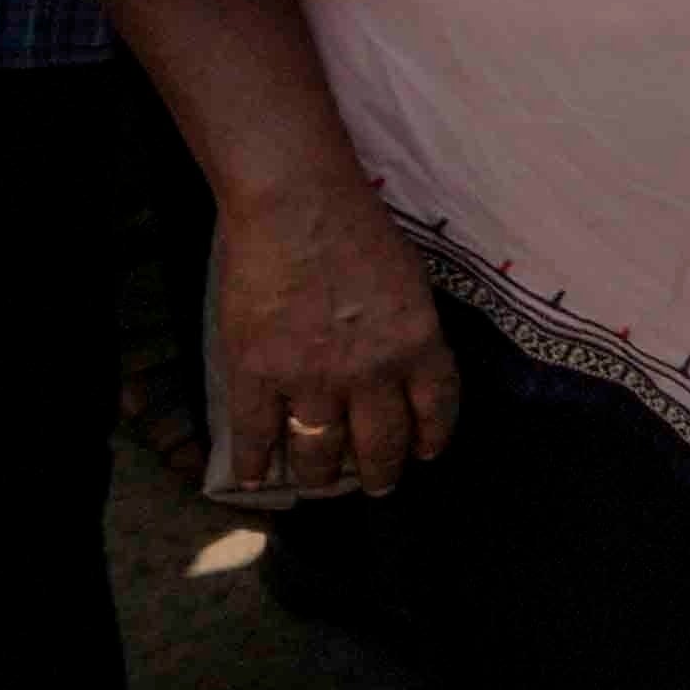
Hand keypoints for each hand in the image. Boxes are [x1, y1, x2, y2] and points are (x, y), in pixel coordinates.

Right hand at [200, 175, 457, 498]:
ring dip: (321, 476)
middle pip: (380, 444)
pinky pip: (256, 435)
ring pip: (319, 453)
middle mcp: (370, 373)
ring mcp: (311, 379)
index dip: (430, 438)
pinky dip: (254, 463)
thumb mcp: (410, 281)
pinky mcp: (257, 374)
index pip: (436, 409)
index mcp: (417, 345)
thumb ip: (408, 329)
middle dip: (381, 472)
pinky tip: (253, 477)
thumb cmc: (358, 227)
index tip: (424, 454)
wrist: (296, 205)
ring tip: (320, 483)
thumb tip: (406, 364)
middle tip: (377, 484)